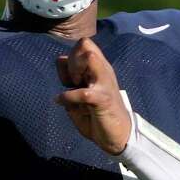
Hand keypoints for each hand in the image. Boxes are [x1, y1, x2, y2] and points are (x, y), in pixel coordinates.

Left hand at [56, 37, 132, 154]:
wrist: (119, 136)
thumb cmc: (98, 115)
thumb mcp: (79, 92)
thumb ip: (70, 76)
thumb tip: (60, 59)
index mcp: (99, 68)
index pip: (83, 44)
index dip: (70, 58)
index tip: (70, 78)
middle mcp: (103, 71)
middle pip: (85, 44)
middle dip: (72, 60)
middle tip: (72, 81)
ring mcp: (105, 83)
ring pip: (90, 57)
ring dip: (75, 71)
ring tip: (74, 85)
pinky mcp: (104, 100)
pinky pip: (83, 92)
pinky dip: (69, 97)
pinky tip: (64, 103)